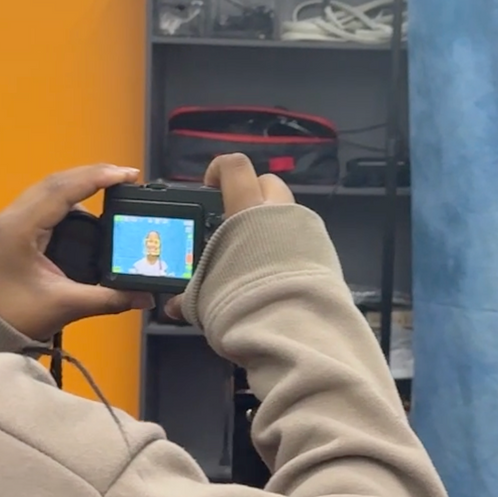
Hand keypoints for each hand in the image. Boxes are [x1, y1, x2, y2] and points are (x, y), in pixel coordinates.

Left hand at [0, 164, 153, 338]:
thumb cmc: (16, 316)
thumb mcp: (65, 305)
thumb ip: (109, 298)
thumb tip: (146, 296)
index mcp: (20, 228)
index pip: (62, 189)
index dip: (97, 178)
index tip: (129, 175)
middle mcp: (12, 216)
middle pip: (56, 181)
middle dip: (93, 175)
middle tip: (128, 177)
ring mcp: (9, 219)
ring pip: (49, 188)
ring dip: (80, 183)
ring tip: (112, 187)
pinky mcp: (12, 228)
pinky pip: (44, 200)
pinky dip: (69, 196)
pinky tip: (88, 205)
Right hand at [162, 153, 293, 323]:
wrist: (294, 329)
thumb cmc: (243, 303)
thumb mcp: (206, 297)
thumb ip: (190, 295)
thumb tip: (173, 306)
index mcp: (248, 212)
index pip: (235, 167)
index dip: (219, 169)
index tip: (210, 186)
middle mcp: (280, 212)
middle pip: (267, 182)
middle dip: (250, 194)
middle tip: (234, 220)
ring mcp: (307, 229)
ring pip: (287, 210)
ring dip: (271, 221)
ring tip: (255, 250)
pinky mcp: (324, 250)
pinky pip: (302, 235)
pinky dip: (288, 244)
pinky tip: (276, 270)